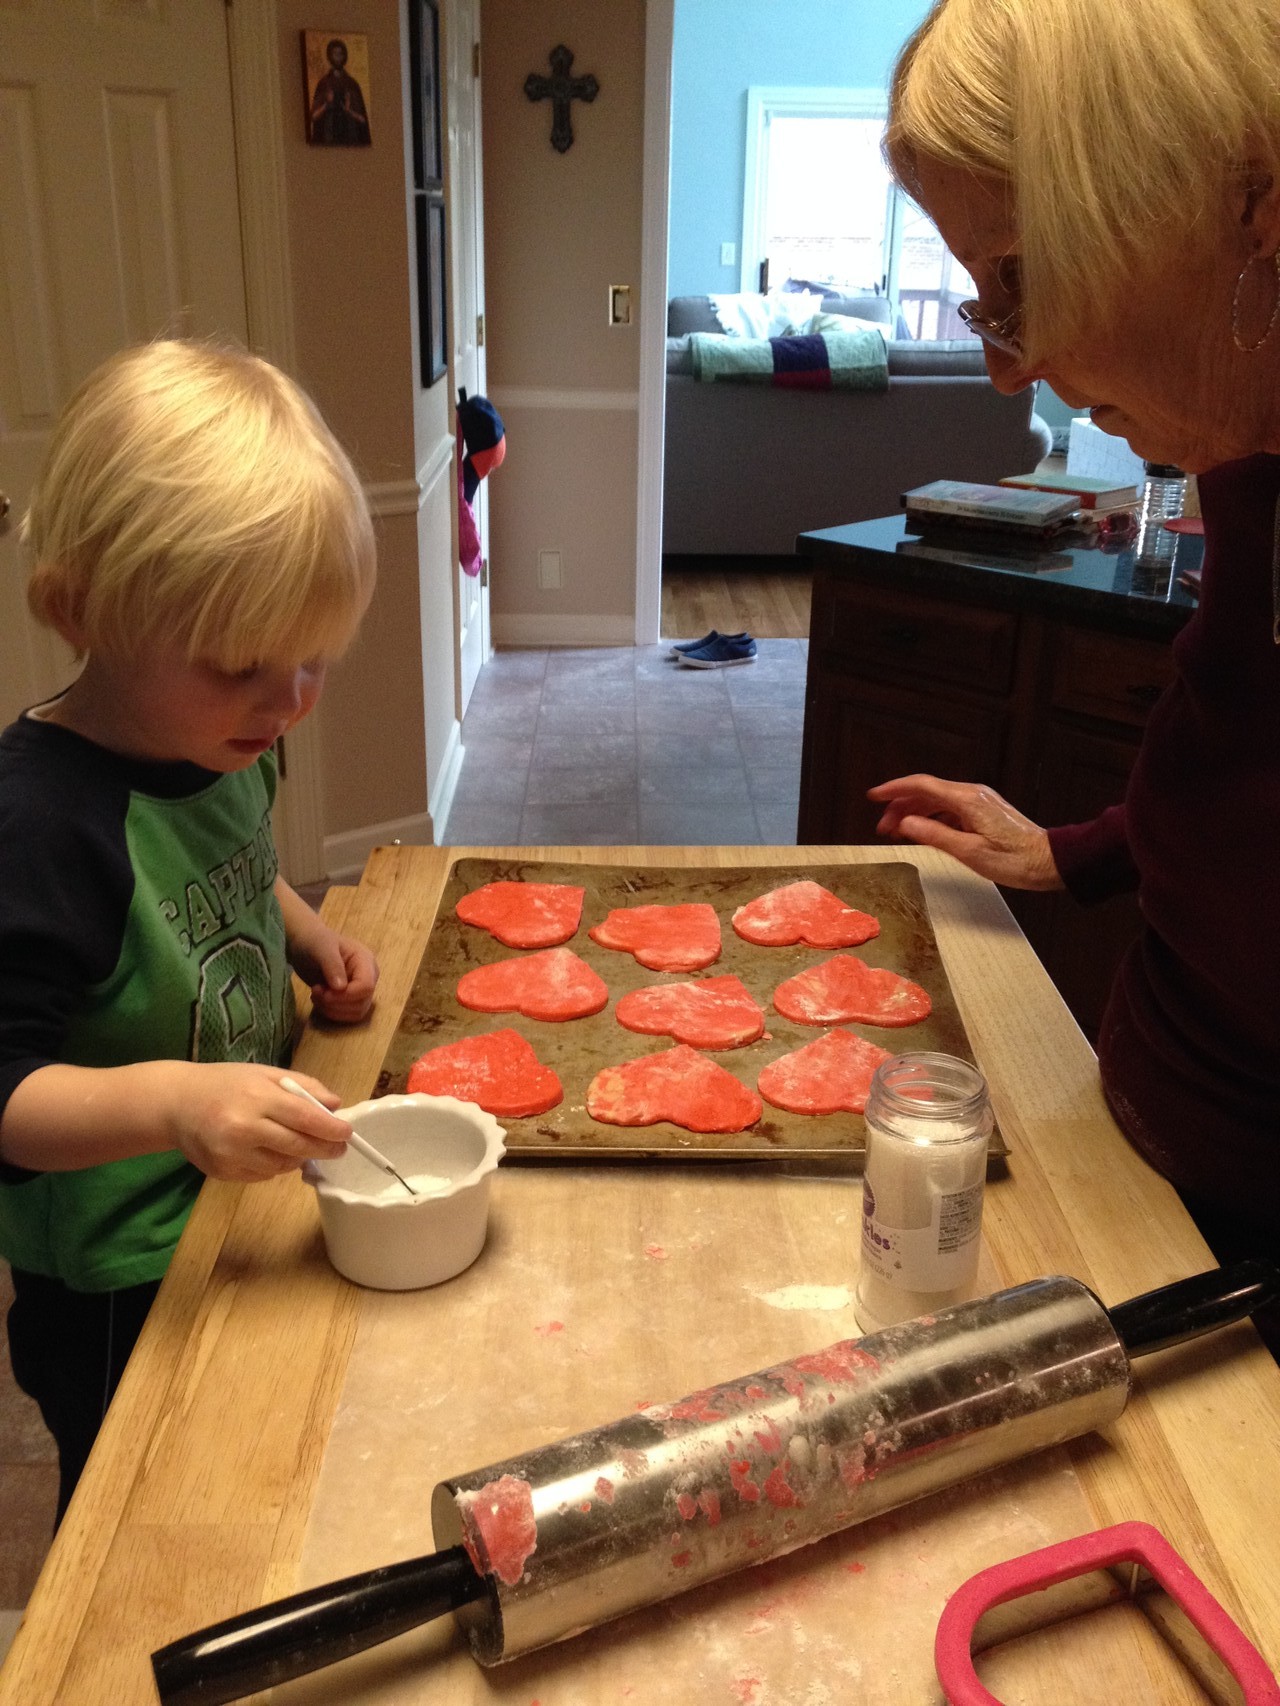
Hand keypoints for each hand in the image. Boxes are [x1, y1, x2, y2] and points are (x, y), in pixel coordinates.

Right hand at [167, 1063, 351, 1181]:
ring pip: (283, 1165)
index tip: (347, 1133)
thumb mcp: (264, 1073)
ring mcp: (232, 1153)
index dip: (331, 1129)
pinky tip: (264, 1149)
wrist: (176, 1103)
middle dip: (324, 1148)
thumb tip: (335, 1106)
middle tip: (338, 1147)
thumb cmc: (225, 1084)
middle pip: (298, 1146)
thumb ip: (302, 1087)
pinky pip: (263, 1175)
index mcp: (256, 1097)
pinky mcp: (223, 1172)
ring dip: (296, 1157)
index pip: (305, 1118)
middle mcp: (243, 1127)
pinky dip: (273, 1165)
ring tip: (293, 1142)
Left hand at [288, 926, 378, 1022]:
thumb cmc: (315, 941)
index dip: (346, 995)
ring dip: (332, 1010)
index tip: (324, 993)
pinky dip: (332, 1013)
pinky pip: (348, 1016)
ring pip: (356, 1012)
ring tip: (316, 995)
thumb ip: (332, 965)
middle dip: (336, 1003)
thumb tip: (341, 987)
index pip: (366, 986)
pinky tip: (320, 1000)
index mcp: (365, 961)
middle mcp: (368, 976)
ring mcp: (361, 989)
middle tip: (316, 991)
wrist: (306, 945)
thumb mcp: (321, 948)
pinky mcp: (352, 999)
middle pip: (362, 1002)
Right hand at [867, 774, 1063, 890]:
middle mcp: (973, 794)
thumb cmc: (1016, 860)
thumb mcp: (971, 853)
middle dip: (900, 805)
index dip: (894, 790)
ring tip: (897, 831)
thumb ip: (935, 836)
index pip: (922, 786)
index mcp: (968, 801)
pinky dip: (931, 817)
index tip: (873, 797)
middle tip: (882, 827)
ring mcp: (979, 801)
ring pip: (937, 799)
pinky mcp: (984, 811)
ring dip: (914, 812)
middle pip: (926, 791)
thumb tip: (906, 824)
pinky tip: (923, 831)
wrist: (1050, 861)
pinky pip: (949, 808)